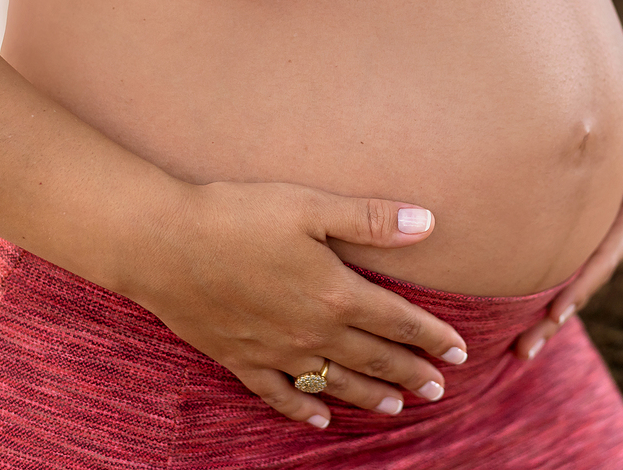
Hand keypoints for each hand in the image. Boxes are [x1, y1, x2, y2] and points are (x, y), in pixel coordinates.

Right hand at [123, 180, 468, 428]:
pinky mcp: (239, 358)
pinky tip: (321, 417)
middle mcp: (312, 330)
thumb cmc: (238, 215)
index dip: (434, 337)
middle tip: (440, 389)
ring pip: (335, 382)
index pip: (399, 321)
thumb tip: (427, 222)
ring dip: (371, 395)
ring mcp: (275, 350)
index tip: (461, 351)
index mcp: (335, 292)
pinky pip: (278, 395)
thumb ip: (370, 219)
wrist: (161, 243)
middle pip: (374, 358)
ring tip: (398, 407)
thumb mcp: (310, 206)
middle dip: (412, 373)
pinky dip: (303, 408)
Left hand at [513, 82, 622, 359]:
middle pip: (588, 270)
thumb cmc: (594, 77)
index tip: (559, 309)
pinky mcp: (558, 212)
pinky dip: (534, 284)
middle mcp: (607, 209)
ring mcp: (585, 214)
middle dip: (561, 311)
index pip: (614, 243)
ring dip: (547, 311)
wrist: (562, 64)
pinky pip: (549, 253)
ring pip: (568, 269)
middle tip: (528, 346)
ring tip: (519, 349)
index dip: (589, 278)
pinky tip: (512, 313)